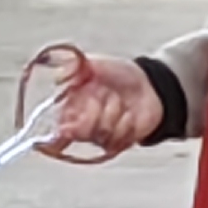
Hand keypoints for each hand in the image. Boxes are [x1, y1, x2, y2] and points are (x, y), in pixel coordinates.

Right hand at [38, 51, 163, 161]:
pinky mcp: (118, 142)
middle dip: (91, 115)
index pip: (60, 121)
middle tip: (104, 97)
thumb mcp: (97, 64)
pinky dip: (125, 124)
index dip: (64, 124)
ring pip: (99, 134)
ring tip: (120, 101)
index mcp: (73, 104)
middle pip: (78, 132)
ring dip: (112, 113)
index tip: (67, 125)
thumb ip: (75, 69)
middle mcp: (83, 122)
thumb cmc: (120, 74)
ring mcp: (101, 134)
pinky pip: (117, 140)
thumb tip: (58, 79)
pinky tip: (130, 114)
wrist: (150, 84)